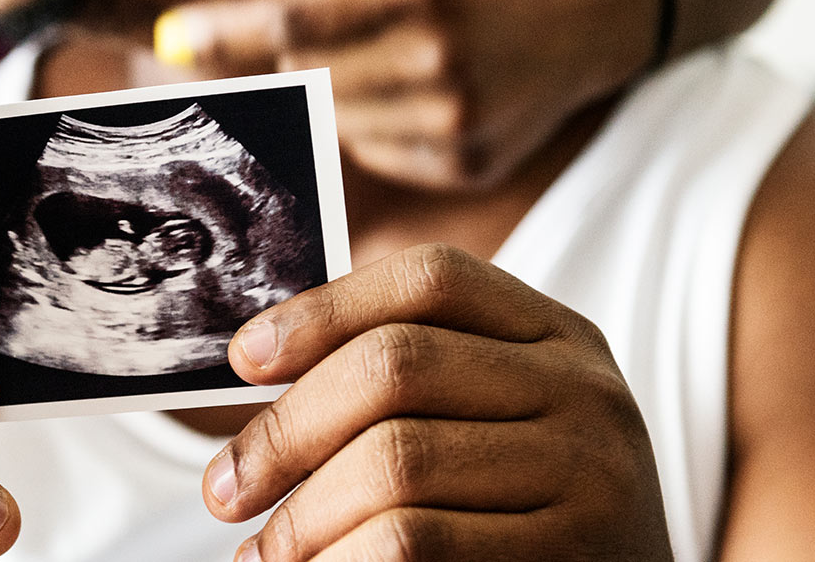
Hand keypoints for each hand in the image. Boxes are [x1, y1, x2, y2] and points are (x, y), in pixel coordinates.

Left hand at [157, 0, 658, 190]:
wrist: (614, 5)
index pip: (295, 20)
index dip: (224, 32)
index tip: (169, 35)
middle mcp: (441, 60)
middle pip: (307, 76)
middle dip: (268, 58)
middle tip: (250, 38)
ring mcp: (458, 122)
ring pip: (336, 119)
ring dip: (325, 90)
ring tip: (367, 52)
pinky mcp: (468, 165)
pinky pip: (377, 150)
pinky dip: (371, 122)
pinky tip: (412, 87)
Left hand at [203, 244, 670, 560]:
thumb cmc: (530, 519)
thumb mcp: (501, 424)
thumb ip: (412, 384)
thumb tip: (263, 365)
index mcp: (559, 338)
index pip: (431, 280)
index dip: (324, 309)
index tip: (244, 360)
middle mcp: (585, 392)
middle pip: (395, 366)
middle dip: (286, 429)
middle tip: (225, 490)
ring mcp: (589, 473)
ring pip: (395, 464)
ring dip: (302, 517)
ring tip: (264, 554)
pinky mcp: (570, 554)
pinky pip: (414, 544)